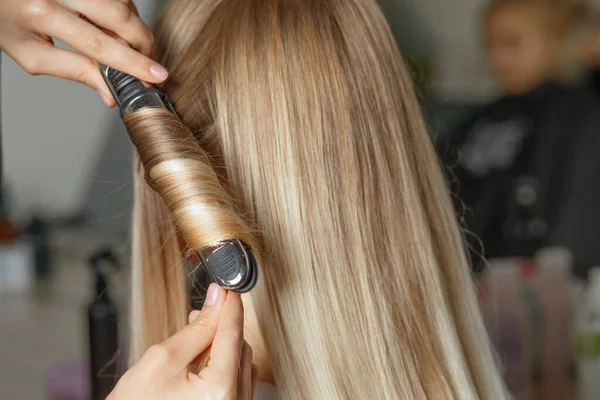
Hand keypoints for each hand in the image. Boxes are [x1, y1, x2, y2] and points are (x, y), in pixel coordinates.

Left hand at [0, 0, 168, 106]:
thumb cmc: (6, 21)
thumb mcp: (31, 54)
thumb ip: (73, 72)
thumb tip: (110, 93)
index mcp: (40, 14)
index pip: (98, 44)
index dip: (132, 63)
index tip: (155, 76)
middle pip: (118, 16)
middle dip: (141, 42)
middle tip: (147, 61)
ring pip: (122, 2)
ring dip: (131, 25)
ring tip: (120, 41)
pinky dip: (122, 10)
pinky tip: (109, 21)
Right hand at [109, 284, 256, 399]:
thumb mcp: (162, 360)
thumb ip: (196, 328)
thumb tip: (216, 300)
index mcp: (220, 391)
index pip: (233, 335)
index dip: (230, 306)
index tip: (228, 288)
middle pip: (240, 348)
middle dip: (222, 326)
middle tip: (202, 311)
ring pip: (240, 363)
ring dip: (221, 345)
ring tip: (197, 334)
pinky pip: (235, 381)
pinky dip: (222, 364)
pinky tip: (203, 356)